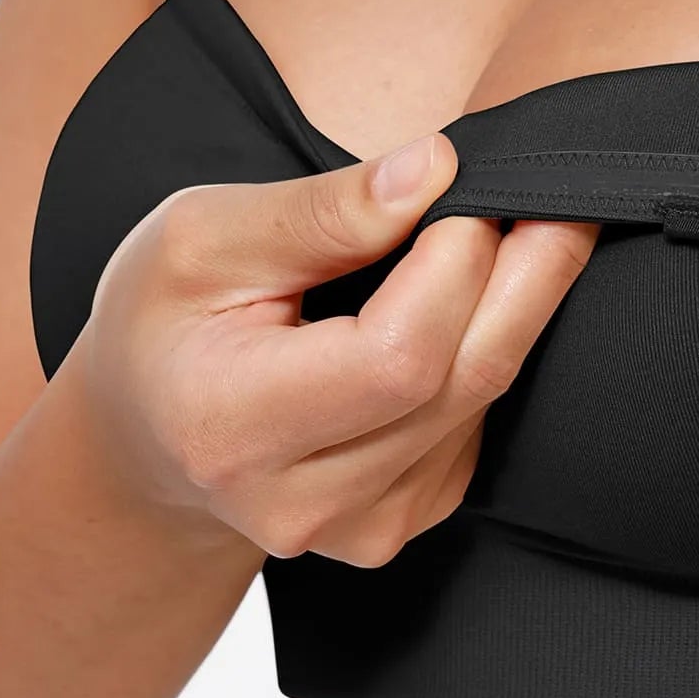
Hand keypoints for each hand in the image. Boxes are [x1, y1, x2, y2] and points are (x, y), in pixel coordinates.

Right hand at [71, 134, 596, 565]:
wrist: (148, 431)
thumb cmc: (166, 321)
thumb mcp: (203, 237)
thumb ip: (322, 210)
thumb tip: (432, 170)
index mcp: (233, 428)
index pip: (397, 356)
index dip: (456, 263)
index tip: (469, 179)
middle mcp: (302, 502)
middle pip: (464, 380)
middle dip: (527, 271)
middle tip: (550, 187)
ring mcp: (360, 526)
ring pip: (484, 398)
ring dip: (516, 304)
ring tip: (503, 228)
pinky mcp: (402, 521)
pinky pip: (478, 423)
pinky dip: (487, 349)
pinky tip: (464, 304)